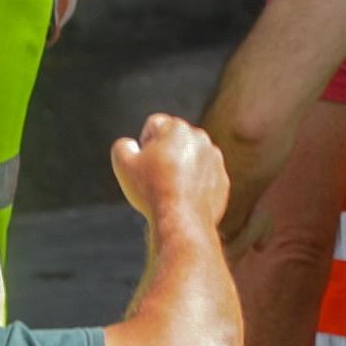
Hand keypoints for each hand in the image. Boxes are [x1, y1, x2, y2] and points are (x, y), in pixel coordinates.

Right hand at [113, 113, 228, 232]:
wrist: (182, 220)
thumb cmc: (152, 191)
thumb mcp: (123, 164)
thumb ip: (123, 146)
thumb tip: (131, 144)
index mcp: (177, 128)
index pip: (154, 125)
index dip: (144, 144)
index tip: (144, 163)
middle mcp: (200, 138)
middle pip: (174, 140)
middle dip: (164, 154)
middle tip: (155, 177)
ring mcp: (215, 160)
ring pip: (190, 158)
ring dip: (180, 168)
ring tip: (169, 189)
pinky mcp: (222, 179)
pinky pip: (204, 176)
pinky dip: (194, 184)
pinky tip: (183, 198)